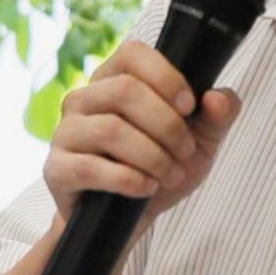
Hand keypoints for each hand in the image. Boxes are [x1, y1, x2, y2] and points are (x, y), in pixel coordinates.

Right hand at [39, 41, 240, 218]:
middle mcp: (83, 99)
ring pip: (110, 129)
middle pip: (124, 91)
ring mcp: (66, 133)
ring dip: (152, 155)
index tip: (189, 106)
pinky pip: (91, 168)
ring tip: (170, 175)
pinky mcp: (57, 169)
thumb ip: (218, 116)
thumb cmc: (161, 170)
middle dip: (166, 124)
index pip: (133, 53)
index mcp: (114, 80)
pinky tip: (146, 188)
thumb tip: (217, 97)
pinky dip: (129, 179)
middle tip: (185, 150)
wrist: (131, 221)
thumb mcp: (200, 143)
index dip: (166, 76)